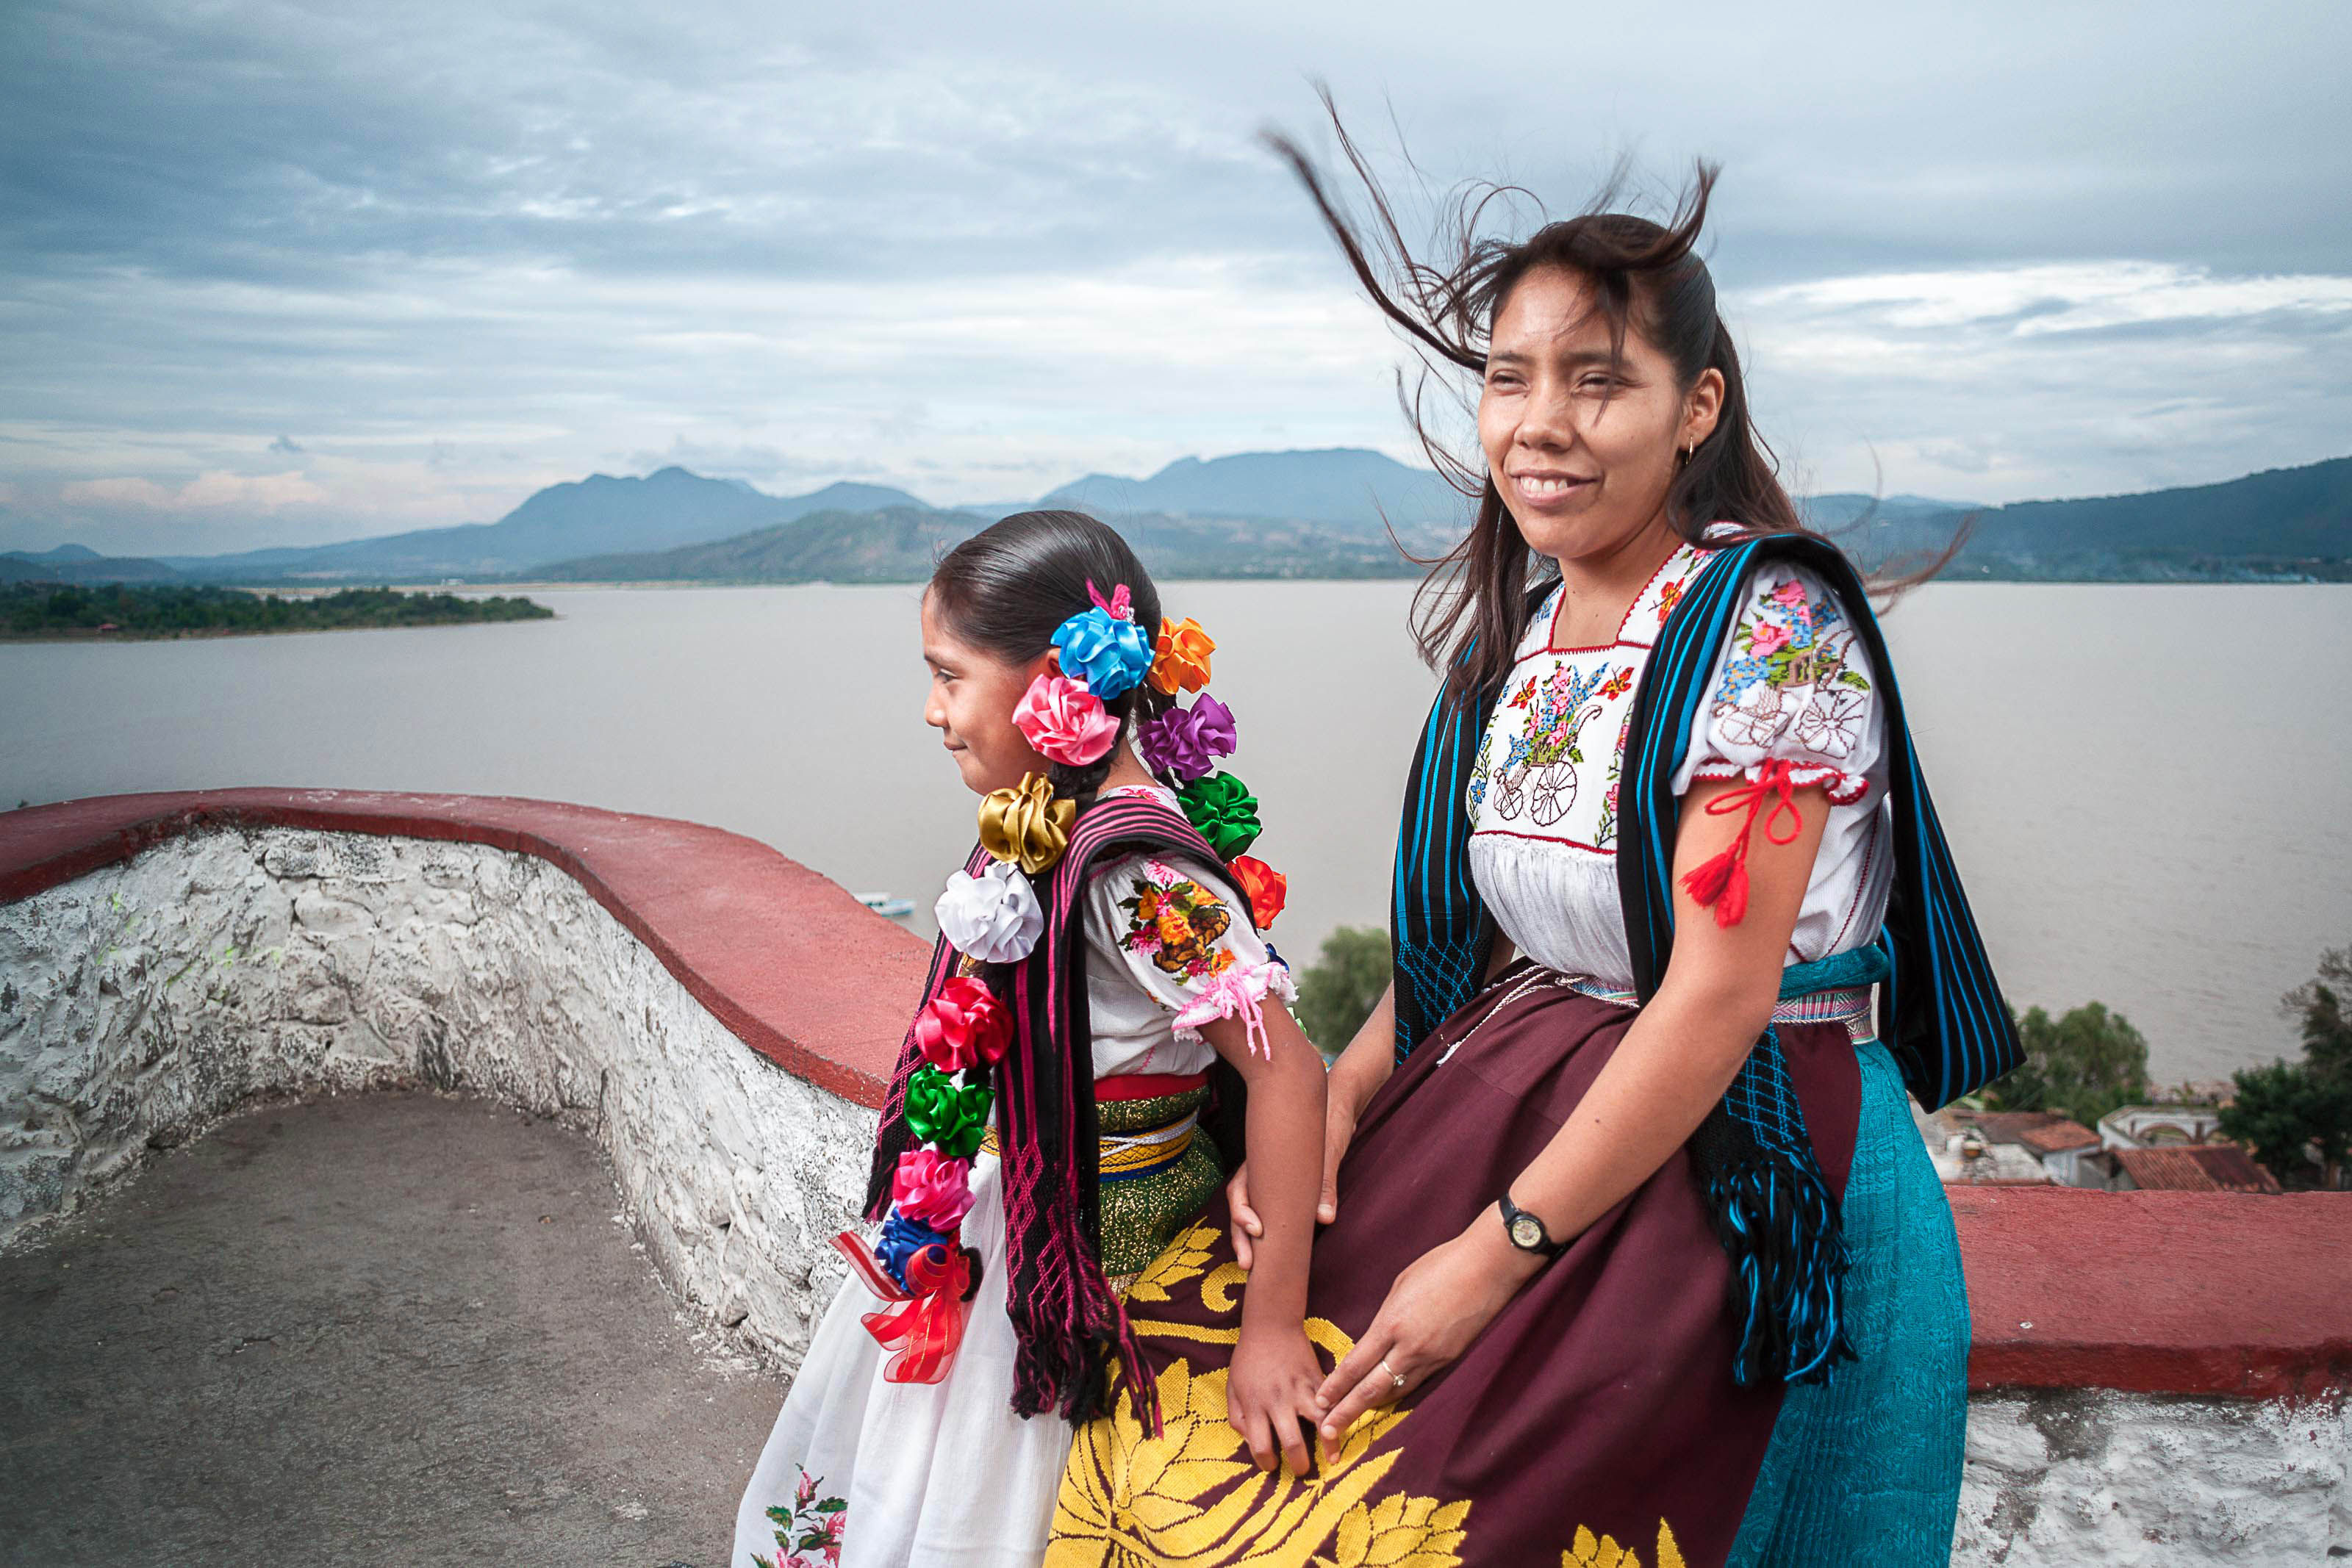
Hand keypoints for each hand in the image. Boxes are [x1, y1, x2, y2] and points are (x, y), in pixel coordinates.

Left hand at [1225, 1320, 1325, 1475]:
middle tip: (1302, 1471)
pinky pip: (1332, 1404)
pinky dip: (1337, 1419)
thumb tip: (1252, 1443)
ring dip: (1329, 1445)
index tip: (1271, 1465)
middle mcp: (1279, 1401)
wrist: (1271, 1326)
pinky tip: (1340, 1431)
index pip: (1261, 1446)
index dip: (1266, 1463)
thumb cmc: (1248, 1359)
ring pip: (1321, 1423)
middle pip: (1293, 1442)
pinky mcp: (1318, 1380)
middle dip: (1300, 1464)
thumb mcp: (1232, 1389)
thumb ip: (1238, 1419)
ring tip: (1332, 1459)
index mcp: (1254, 1405)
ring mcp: (1301, 1390)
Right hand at [1228, 1089, 1359, 1269]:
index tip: (1256, 1230)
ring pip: (1252, 1214)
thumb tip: (1324, 1218)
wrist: (1337, 1111)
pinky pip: (1269, 1215)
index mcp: (1261, 1160)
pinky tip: (1271, 1254)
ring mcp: (1270, 1184)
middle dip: (1240, 1237)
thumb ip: (1324, 1183)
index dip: (1242, 1212)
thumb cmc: (1327, 1125)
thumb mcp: (1328, 1150)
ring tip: (1252, 1266)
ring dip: (1249, 1241)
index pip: (1240, 1189)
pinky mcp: (1285, 1194)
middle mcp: (1260, 1174)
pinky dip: (1267, 1236)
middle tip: (1247, 1264)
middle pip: (1241, 1208)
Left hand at [1311, 1209, 1541, 1460]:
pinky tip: (1390, 1399)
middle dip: (1347, 1411)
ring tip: (1354, 1418)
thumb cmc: (1441, 1265)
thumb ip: (1386, 1317)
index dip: (1336, 1387)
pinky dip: (1400, 1393)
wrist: (1488, 1267)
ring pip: (1397, 1391)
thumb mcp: (1401, 1285)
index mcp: (1392, 1325)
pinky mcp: (1451, 1360)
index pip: (1356, 1365)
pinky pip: (1419, 1382)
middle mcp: (1410, 1348)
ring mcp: (1433, 1357)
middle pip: (1372, 1389)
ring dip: (1374, 1407)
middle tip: (1328, 1430)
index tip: (1320, 1401)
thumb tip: (1377, 1335)